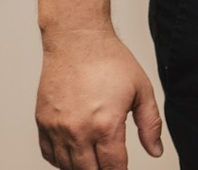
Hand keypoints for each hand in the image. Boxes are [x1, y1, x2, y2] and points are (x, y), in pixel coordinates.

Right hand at [35, 28, 163, 169]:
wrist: (78, 41)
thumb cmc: (110, 61)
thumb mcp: (142, 91)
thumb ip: (150, 125)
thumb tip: (155, 151)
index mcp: (106, 125)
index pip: (113, 167)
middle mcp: (78, 131)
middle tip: (109, 166)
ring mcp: (57, 129)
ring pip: (67, 167)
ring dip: (81, 168)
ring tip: (94, 160)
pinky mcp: (42, 123)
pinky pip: (49, 155)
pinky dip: (61, 160)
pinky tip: (74, 155)